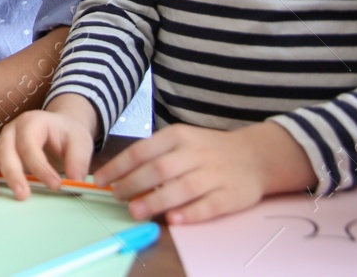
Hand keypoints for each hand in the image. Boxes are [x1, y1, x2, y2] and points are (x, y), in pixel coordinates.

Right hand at [0, 100, 96, 198]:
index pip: (30, 144)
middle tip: (22, 195)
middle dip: (12, 173)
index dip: (40, 166)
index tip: (56, 186)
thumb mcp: (80, 142)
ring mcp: (1, 141)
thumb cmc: (68, 135)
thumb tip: (75, 180)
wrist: (59, 128)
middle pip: (5, 150)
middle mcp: (12, 130)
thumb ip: (78, 160)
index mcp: (32, 122)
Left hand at [91, 121, 314, 223]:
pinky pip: (209, 205)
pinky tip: (173, 220)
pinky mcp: (231, 195)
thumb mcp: (181, 141)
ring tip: (135, 211)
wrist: (256, 155)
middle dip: (133, 184)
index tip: (101, 180)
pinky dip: (190, 213)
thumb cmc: (208, 149)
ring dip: (156, 201)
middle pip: (159, 169)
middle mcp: (195, 153)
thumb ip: (155, 155)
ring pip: (182, 188)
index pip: (142, 151)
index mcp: (178, 137)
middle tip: (115, 197)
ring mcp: (214, 174)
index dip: (119, 166)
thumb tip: (120, 175)